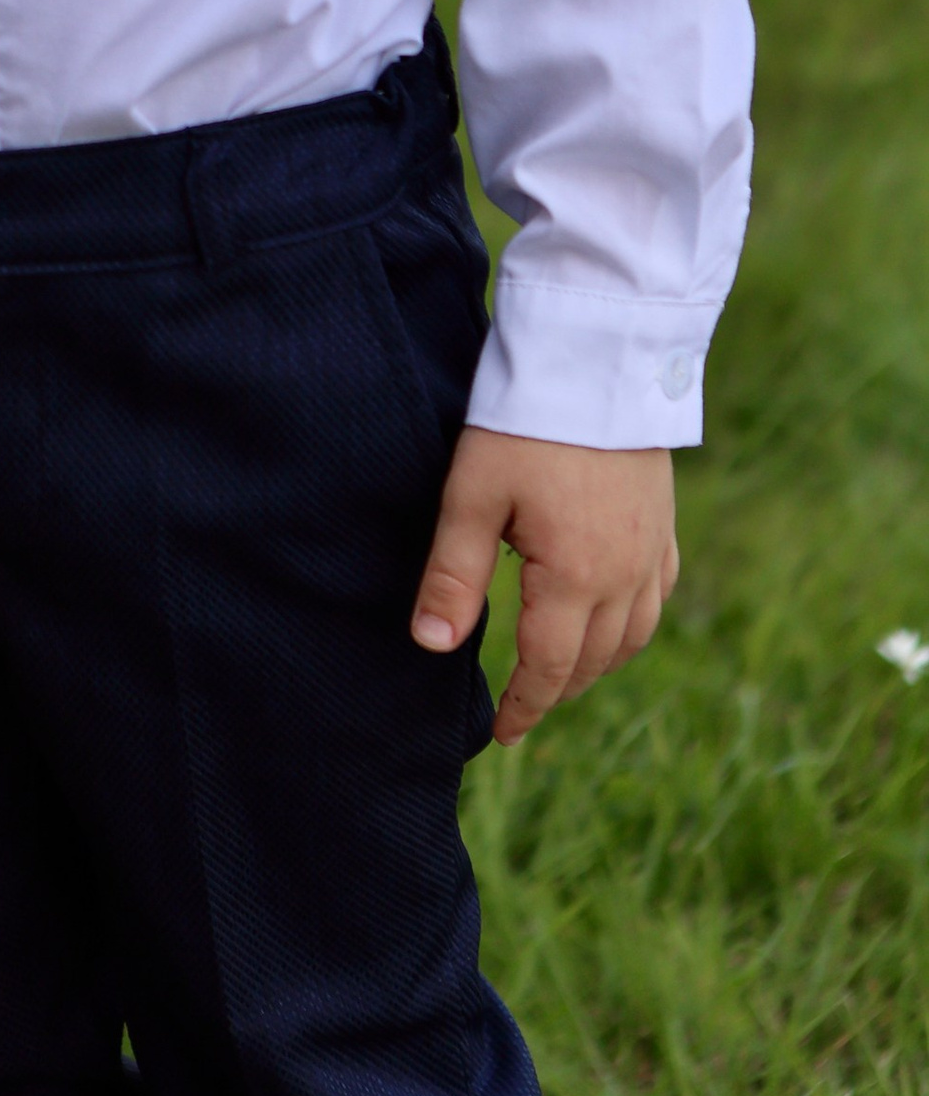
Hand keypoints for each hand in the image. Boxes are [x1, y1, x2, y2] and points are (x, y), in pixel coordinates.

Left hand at [411, 426, 677, 744]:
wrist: (597, 359)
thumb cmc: (524, 425)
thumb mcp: (472, 497)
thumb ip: (453, 576)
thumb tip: (431, 648)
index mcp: (576, 579)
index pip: (549, 667)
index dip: (525, 706)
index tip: (503, 735)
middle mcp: (626, 577)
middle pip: (594, 661)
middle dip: (557, 690)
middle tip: (524, 706)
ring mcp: (652, 551)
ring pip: (633, 636)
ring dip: (597, 664)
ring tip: (561, 673)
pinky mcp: (663, 523)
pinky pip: (657, 596)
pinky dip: (633, 625)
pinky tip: (612, 621)